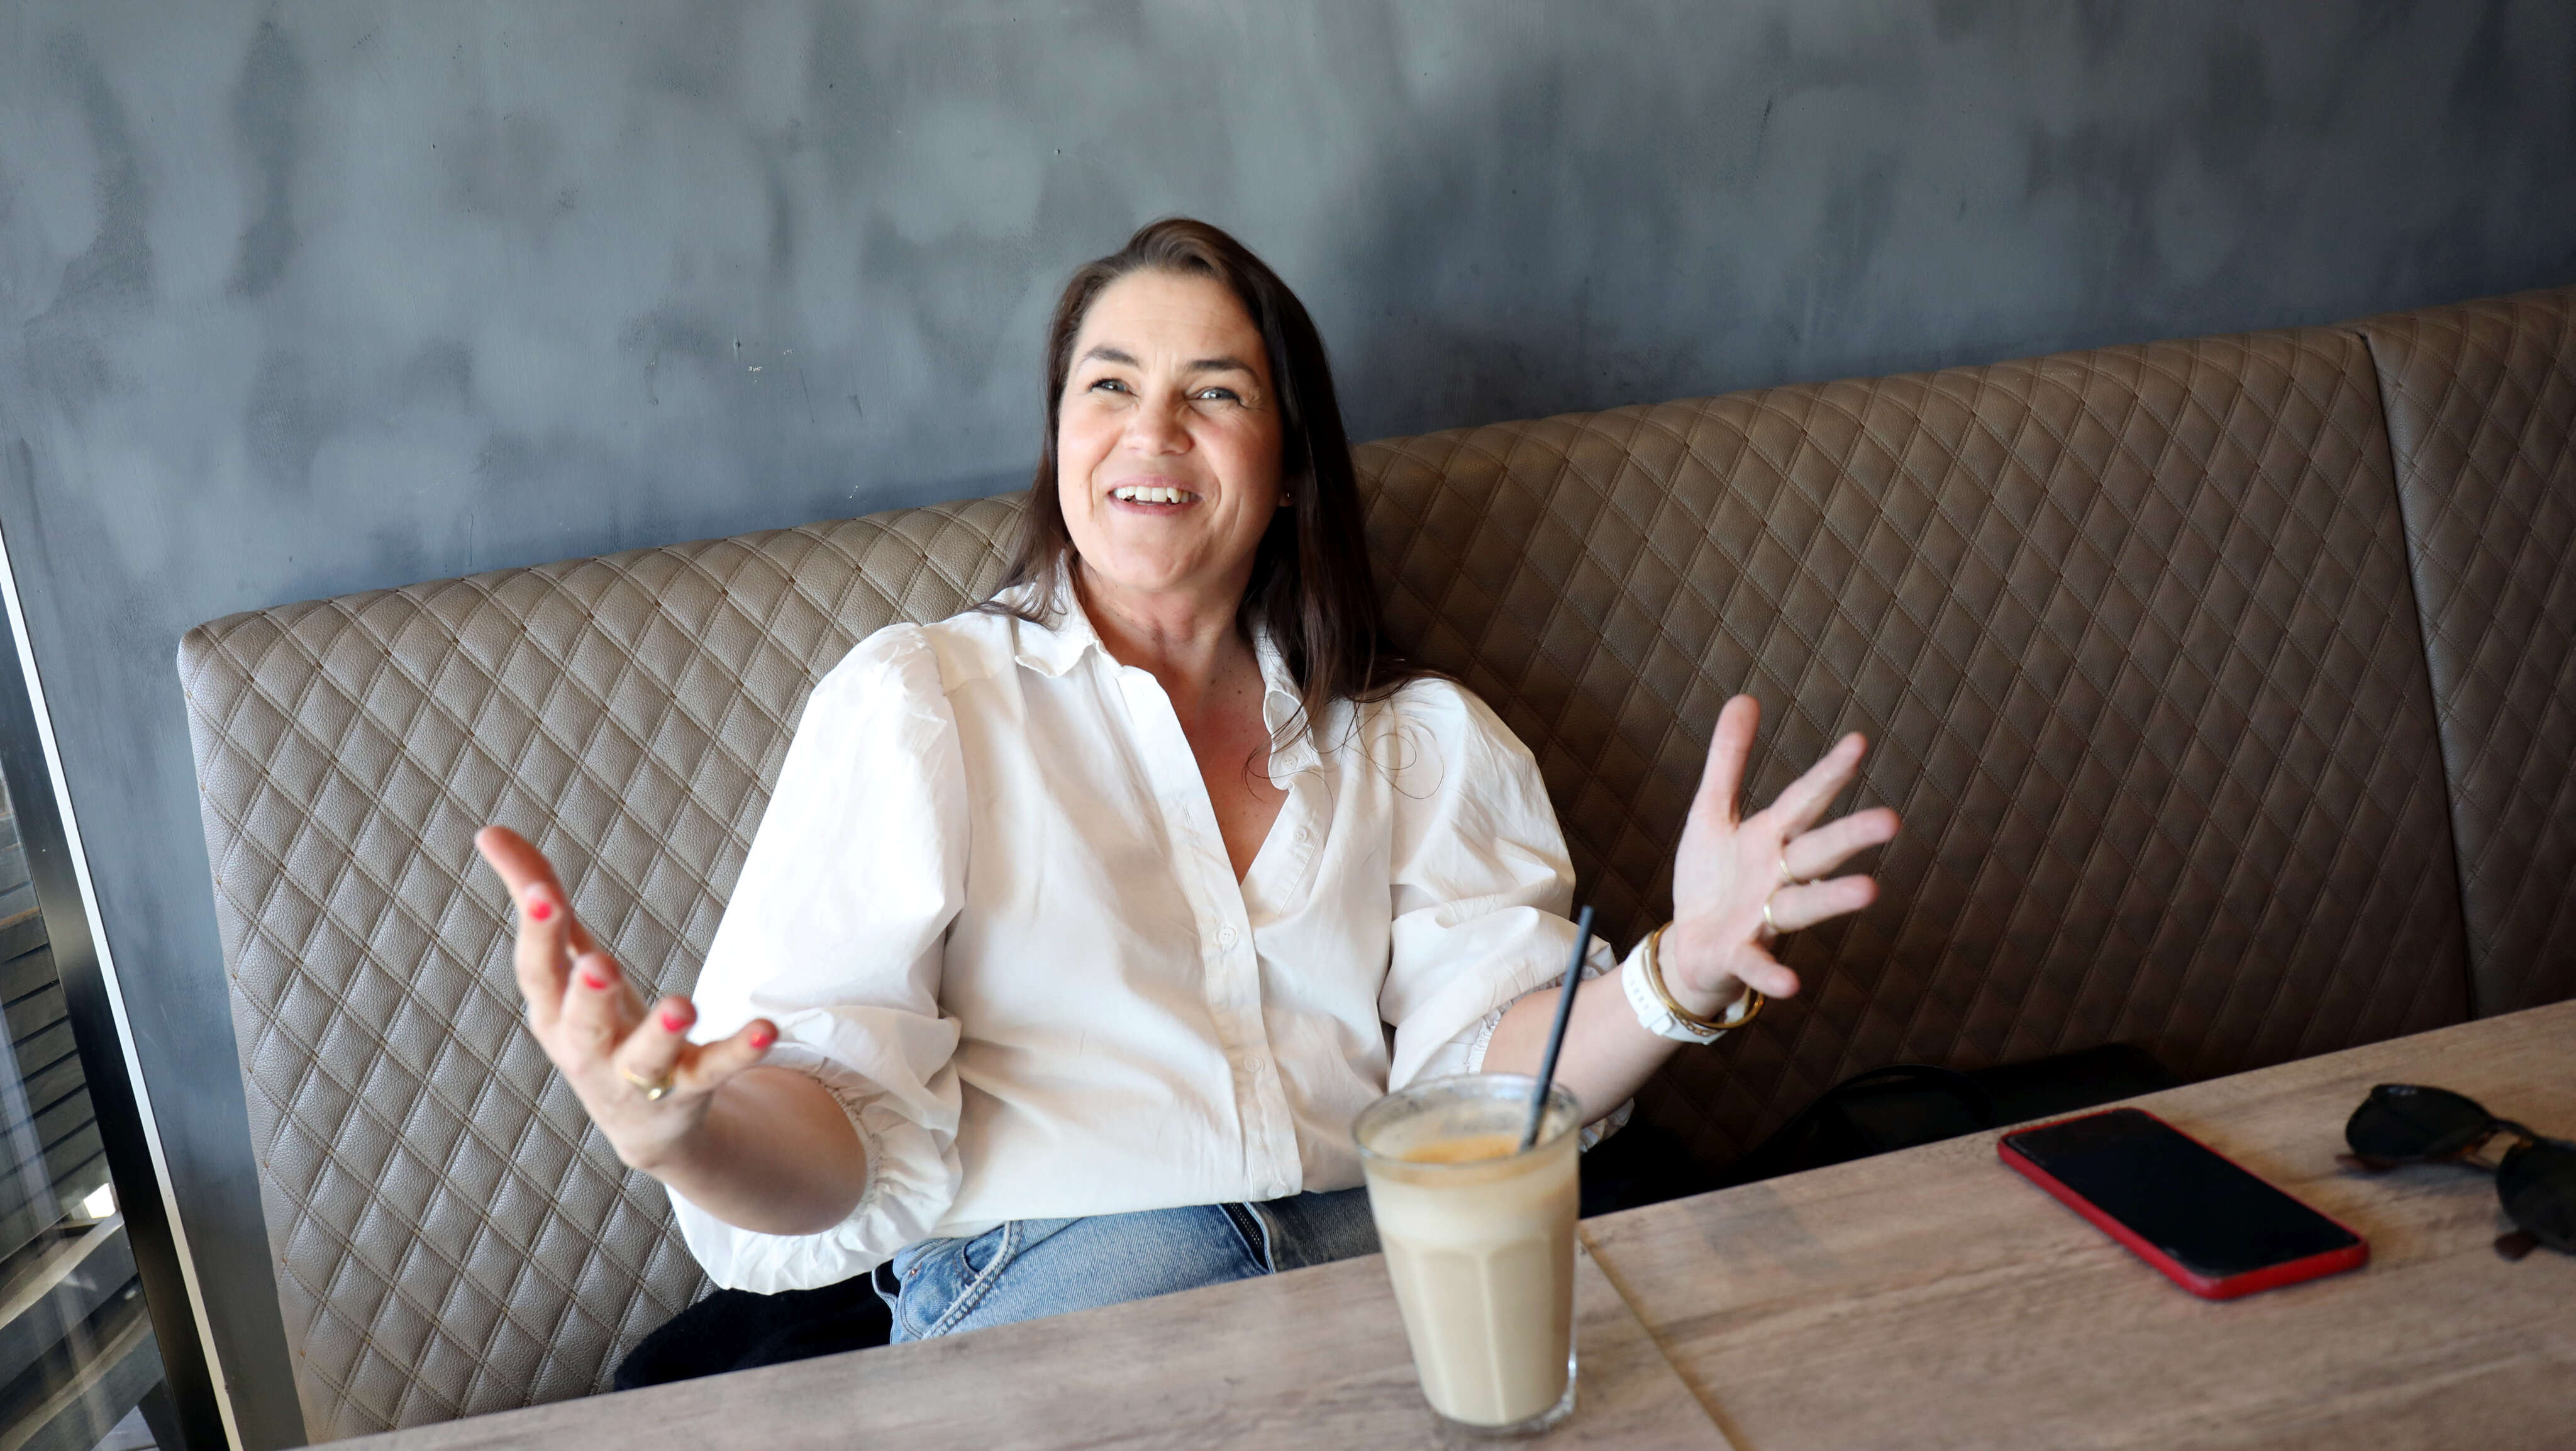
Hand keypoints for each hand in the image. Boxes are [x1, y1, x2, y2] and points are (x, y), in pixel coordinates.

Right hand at [474, 826, 776, 1172]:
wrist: (641, 1124)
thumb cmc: (593, 1024)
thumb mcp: (565, 965)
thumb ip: (535, 896)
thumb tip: (489, 830)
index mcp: (554, 1012)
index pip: (538, 973)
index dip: (538, 933)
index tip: (543, 892)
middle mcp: (589, 1051)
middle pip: (583, 1025)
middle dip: (589, 997)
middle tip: (600, 965)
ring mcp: (640, 1077)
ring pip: (647, 1058)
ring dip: (663, 1032)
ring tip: (682, 1004)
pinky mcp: (690, 1089)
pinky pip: (715, 1071)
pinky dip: (739, 1052)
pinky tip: (766, 1029)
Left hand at [1661, 696, 1898, 1015]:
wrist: (1689, 945)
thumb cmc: (1711, 877)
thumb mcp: (1711, 812)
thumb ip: (1729, 760)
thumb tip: (1745, 697)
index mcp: (1770, 837)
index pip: (1803, 800)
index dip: (1828, 774)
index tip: (1858, 742)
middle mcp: (1777, 876)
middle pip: (1817, 851)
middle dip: (1851, 836)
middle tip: (1892, 820)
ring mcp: (1763, 917)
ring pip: (1802, 905)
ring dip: (1832, 899)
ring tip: (1870, 890)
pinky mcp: (1741, 954)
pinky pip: (1759, 963)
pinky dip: (1772, 973)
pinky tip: (1791, 984)